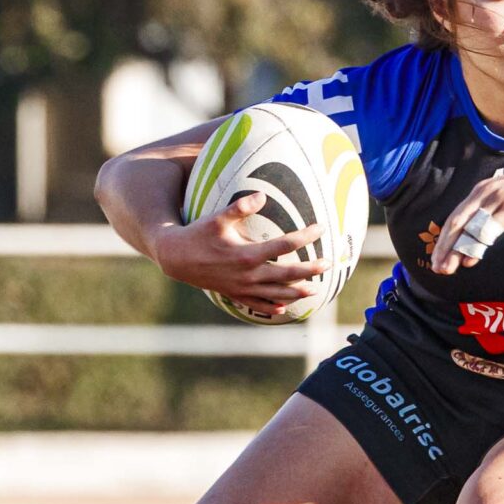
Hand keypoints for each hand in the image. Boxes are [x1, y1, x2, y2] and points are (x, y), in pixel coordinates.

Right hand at [152, 191, 325, 318]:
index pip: (284, 245)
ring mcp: (241, 288)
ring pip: (275, 294)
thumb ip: (240, 207)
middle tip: (328, 264)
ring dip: (296, 293)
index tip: (320, 228)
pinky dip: (270, 307)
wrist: (175, 258)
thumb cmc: (197, 234)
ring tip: (314, 291)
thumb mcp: (217, 218)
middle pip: (286, 274)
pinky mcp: (233, 294)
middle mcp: (248, 274)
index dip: (305, 236)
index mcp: (247, 254)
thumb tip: (262, 195)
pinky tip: (282, 308)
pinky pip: (256, 305)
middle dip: (310, 270)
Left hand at [432, 161, 503, 274]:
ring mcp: (497, 200)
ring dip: (454, 251)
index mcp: (482, 191)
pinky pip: (486, 230)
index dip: (445, 239)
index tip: (439, 258)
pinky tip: (469, 260)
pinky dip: (475, 246)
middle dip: (443, 247)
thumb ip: (498, 211)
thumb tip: (487, 232)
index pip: (456, 217)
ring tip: (446, 269)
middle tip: (436, 268)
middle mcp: (484, 193)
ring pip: (467, 228)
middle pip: (455, 223)